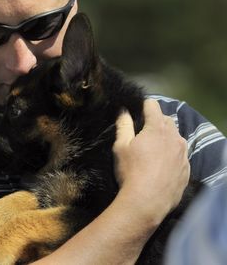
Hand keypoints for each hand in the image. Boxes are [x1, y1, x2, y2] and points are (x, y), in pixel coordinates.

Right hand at [113, 99, 189, 222]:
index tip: (137, 112)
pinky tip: (162, 165)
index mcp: (157, 128)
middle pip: (166, 120)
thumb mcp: (121, 147)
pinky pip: (181, 155)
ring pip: (176, 137)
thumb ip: (123, 126)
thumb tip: (123, 111)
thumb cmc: (130, 171)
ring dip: (166, 138)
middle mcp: (174, 137)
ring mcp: (183, 154)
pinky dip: (172, 154)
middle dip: (156, 121)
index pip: (153, 106)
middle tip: (143, 133)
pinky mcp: (187, 169)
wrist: (147, 201)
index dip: (143, 106)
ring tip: (154, 149)